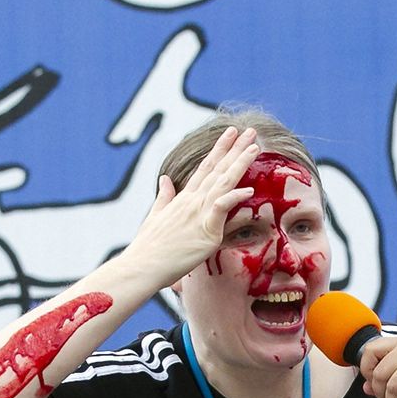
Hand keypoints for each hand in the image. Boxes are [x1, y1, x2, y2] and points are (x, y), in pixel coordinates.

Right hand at [124, 126, 260, 284]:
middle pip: (218, 170)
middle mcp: (192, 201)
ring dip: (239, 164)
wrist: (142, 266)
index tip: (231, 134)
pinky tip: (248, 190)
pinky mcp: (204, 231)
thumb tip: (165, 179)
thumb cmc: (149, 247)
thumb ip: (165, 196)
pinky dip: (233, 198)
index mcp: (184, 198)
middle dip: (235, 149)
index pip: (205, 168)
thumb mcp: (156, 216)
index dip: (219, 149)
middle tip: (250, 131)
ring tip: (254, 148)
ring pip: (222, 183)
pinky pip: (220, 210)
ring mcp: (198, 214)